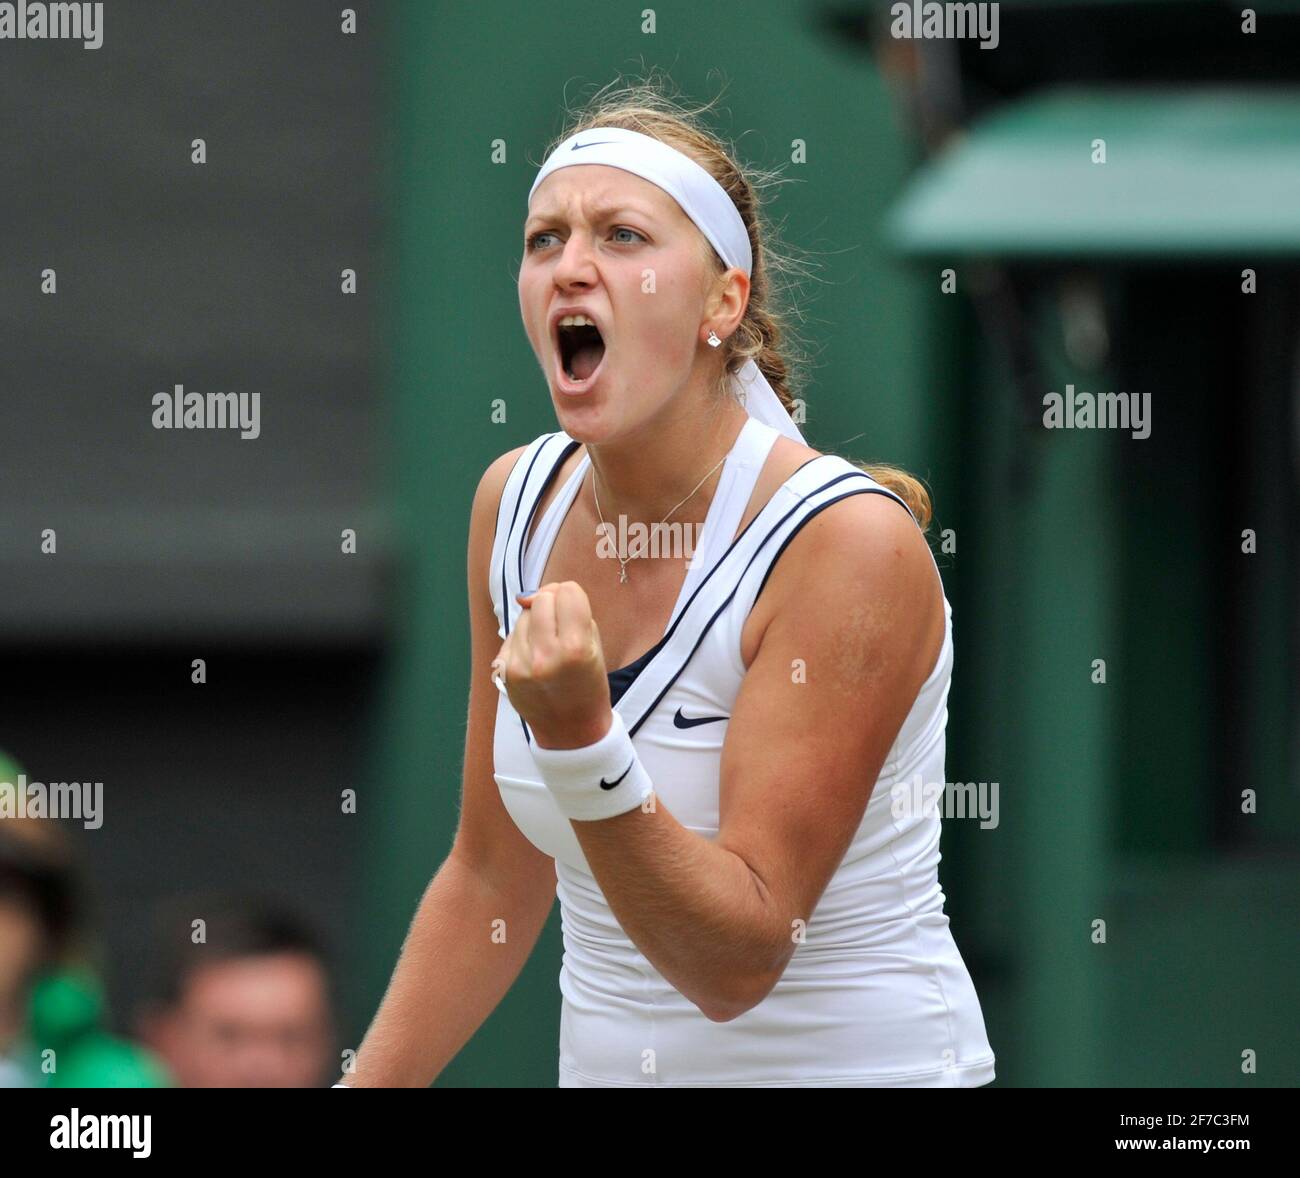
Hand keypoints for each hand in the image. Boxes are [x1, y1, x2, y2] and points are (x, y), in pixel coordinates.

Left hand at [493, 581, 612, 748]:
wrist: (571, 731)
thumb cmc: (588, 686)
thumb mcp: (595, 647)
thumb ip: (574, 613)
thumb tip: (537, 593)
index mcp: (576, 649)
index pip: (568, 592)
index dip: (573, 596)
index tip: (575, 608)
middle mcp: (546, 655)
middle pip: (542, 598)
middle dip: (552, 603)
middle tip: (560, 623)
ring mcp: (522, 664)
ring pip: (524, 614)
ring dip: (536, 621)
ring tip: (548, 644)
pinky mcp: (506, 671)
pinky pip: (512, 635)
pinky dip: (524, 639)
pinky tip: (535, 657)